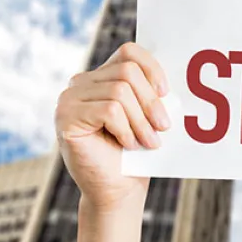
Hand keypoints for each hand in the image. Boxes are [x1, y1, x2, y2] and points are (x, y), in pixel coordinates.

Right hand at [55, 42, 169, 211]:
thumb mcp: (148, 115)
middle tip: (164, 127)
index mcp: (102, 77)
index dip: (152, 68)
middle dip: (151, 101)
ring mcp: (69, 99)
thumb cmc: (137, 152)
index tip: (166, 93)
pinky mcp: (65, 117)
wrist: (119, 189)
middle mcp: (81, 83)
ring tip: (149, 142)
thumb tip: (177, 74)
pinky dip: (126, 129)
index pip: (129, 52)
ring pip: (120, 92)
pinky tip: (128, 144)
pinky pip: (109, 111)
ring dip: (141, 121)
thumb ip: (152, 92)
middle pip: (127, 72)